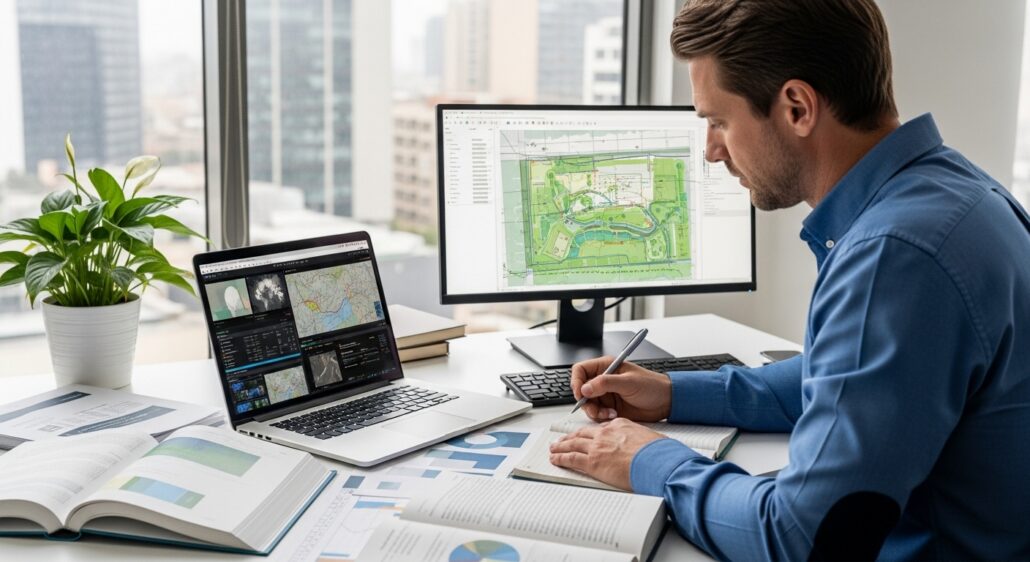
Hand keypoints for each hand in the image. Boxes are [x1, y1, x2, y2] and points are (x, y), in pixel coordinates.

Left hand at [549, 418, 666, 489]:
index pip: (600, 428)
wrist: (657, 461)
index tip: (587, 435)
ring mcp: (597, 447)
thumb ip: (641, 441)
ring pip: (573, 444)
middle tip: (563, 439)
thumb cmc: (659, 453)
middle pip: (582, 433)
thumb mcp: (651, 439)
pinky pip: (571, 458)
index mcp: (620, 425)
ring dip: (561, 446)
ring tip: (554, 448)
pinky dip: (560, 458)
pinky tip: (555, 459)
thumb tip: (646, 448)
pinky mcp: (592, 462)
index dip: (591, 433)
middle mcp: (606, 433)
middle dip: (571, 436)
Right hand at [571, 356, 671, 422]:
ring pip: (587, 404)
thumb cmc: (652, 386)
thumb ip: (605, 383)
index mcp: (606, 367)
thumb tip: (585, 388)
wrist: (666, 402)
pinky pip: (596, 414)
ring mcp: (605, 395)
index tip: (581, 393)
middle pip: (580, 390)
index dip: (577, 381)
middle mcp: (603, 380)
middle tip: (595, 409)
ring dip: (594, 411)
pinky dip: (601, 418)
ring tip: (609, 414)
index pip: (580, 370)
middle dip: (586, 402)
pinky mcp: (609, 408)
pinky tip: (614, 416)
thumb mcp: (628, 382)